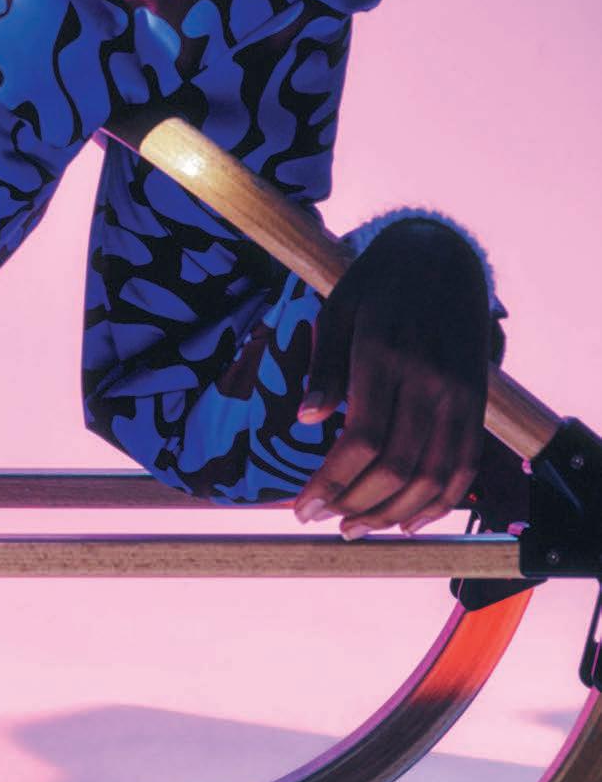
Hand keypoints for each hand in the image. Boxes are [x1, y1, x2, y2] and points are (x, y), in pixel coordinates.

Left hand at [292, 217, 491, 539]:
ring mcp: (460, 393)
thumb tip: (305, 419)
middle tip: (322, 521)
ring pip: (433, 476)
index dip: (331, 482)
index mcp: (384, 353)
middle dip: (355, 504)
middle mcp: (429, 378)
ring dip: (393, 513)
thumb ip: (324, 365)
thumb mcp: (338, 308)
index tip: (303, 507)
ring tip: (356, 527)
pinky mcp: (478, 401)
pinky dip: (440, 503)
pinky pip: (465, 465)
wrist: (443, 253)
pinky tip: (408, 521)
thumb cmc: (377, 282)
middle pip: (396, 466)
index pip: (361, 439)